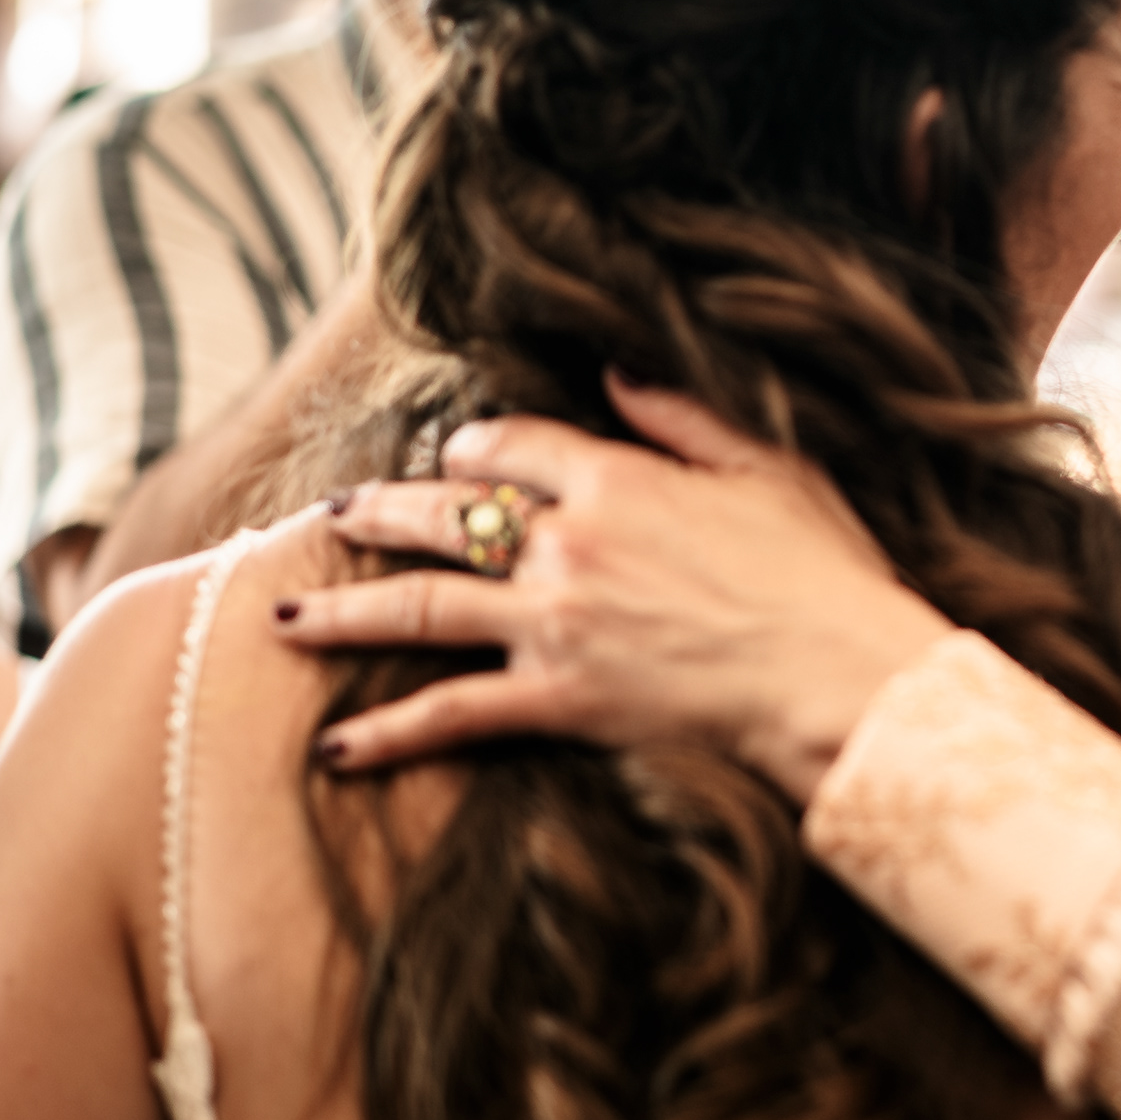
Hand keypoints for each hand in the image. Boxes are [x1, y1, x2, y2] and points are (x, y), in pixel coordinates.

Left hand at [270, 381, 953, 799]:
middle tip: (330, 516)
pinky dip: (390, 733)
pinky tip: (335, 749)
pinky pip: (454, 715)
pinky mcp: (559, 699)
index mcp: (618, 479)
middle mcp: (569, 544)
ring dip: (346, 610)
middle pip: (445, 517)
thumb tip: (615, 370)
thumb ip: (683, 416)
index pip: (514, 447)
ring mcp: (554, 624)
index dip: (473, 447)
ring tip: (284, 617)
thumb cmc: (824, 574)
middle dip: (378, 514)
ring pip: (424, 606)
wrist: (836, 674)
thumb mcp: (767, 468)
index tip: (453, 457)